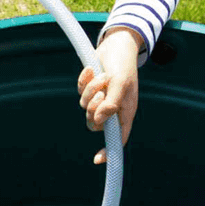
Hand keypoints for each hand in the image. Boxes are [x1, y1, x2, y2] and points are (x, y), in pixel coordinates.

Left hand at [77, 27, 142, 163]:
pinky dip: (84, 81)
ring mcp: (100, 99)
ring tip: (100, 76)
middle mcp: (112, 108)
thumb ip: (111, 103)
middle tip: (100, 92)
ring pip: (85, 106)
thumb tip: (98, 121)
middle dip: (93, 108)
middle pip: (94, 122)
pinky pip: (79, 92)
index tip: (97, 159)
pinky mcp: (89, 89)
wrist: (116, 46)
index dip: (108, 150)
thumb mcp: (120, 84)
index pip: (117, 137)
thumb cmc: (123, 66)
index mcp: (125, 112)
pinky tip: (89, 70)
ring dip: (90, 90)